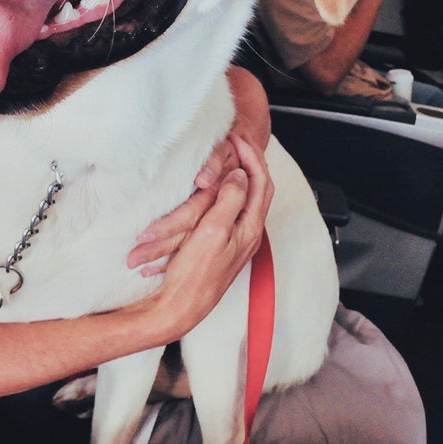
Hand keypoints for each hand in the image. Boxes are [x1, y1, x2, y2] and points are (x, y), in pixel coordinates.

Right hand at [126, 122, 255, 275]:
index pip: (260, 183)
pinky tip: (216, 189)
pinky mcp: (221, 245)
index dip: (252, 157)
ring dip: (240, 175)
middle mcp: (247, 233)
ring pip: (246, 200)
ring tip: (230, 157)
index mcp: (249, 227)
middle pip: (258, 190)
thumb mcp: (213, 230)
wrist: (181, 306)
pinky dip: (228, 191)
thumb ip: (230, 200)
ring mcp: (235, 240)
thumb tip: (240, 175)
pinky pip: (232, 210)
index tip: (237, 137)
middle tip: (238, 141)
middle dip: (251, 162)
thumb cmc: (196, 273)